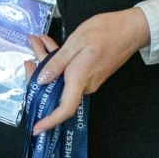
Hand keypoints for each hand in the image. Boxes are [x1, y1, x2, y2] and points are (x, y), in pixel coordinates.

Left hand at [28, 8, 150, 132]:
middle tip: (27, 60)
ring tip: (37, 41)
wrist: (132, 29)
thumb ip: (57, 62)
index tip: (37, 128)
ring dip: (47, 61)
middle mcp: (85, 84)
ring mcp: (89, 79)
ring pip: (61, 77)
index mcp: (80, 79)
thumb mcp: (76, 42)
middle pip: (56, 89)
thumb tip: (42, 80)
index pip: (65, 108)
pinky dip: (58, 60)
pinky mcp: (91, 72)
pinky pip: (70, 71)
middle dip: (38, 75)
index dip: (50, 121)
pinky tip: (50, 44)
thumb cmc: (106, 32)